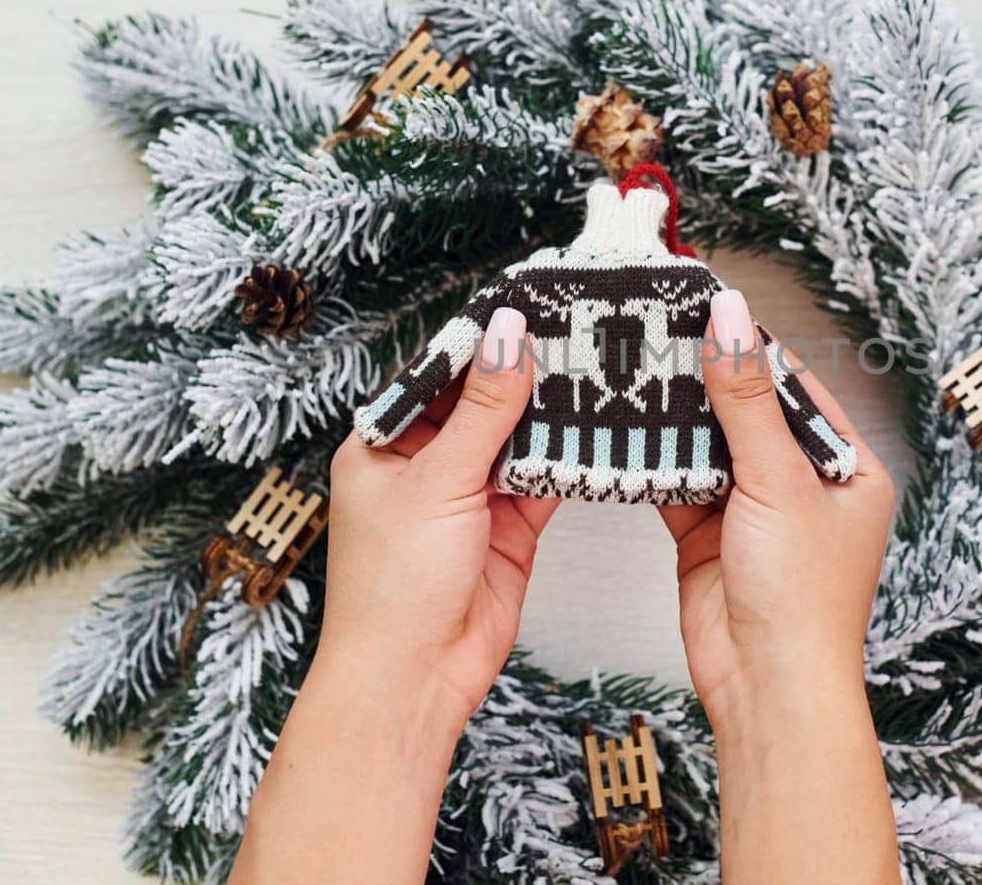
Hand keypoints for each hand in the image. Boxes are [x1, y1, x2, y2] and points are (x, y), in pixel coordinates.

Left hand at [234, 307, 552, 884]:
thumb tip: (507, 336)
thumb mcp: (437, 480)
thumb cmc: (393, 587)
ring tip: (596, 366)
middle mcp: (425, 466)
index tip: (525, 304)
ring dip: (551, 413)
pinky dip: (569, 458)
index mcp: (384, 445)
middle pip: (482, 403)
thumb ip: (482, 408)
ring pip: (517, 439)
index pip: (436, 375)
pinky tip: (598, 429)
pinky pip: (543, 480)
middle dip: (524, 373)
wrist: (416, 677)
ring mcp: (469, 497)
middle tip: (574, 328)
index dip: (480, 341)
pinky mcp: (509, 528)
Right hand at [659, 289, 899, 884]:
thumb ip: (748, 400)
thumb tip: (731, 322)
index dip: (754, 349)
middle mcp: (804, 490)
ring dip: (676, 420)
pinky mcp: (709, 539)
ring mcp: (755, 515)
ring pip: (709, 448)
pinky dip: (655, 463)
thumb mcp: (779, 483)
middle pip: (749, 415)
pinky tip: (627, 432)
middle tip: (660, 333)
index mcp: (847, 472)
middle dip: (707, 380)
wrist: (766, 688)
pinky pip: (680, 486)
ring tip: (635, 370)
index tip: (710, 309)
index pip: (798, 389)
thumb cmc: (803, 601)